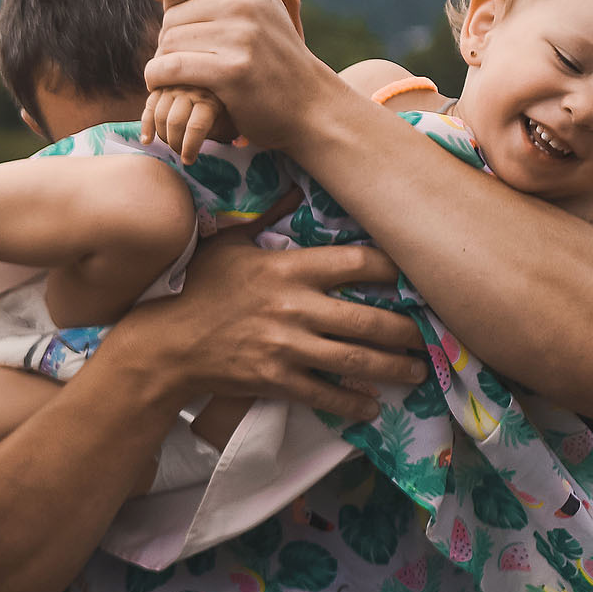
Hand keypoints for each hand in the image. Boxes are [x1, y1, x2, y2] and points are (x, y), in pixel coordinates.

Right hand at [108, 230, 426, 419]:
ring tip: (416, 372)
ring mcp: (286, 347)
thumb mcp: (229, 245)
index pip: (358, 263)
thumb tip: (294, 185)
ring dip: (394, 369)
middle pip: (370, 319)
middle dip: (407, 332)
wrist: (164, 344)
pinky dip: (353, 403)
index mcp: (288, 269)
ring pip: (356, 361)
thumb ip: (268, 218)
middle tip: (427, 338)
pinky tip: (371, 406)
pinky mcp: (275, 380)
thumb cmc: (197, 289)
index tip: (415, 274)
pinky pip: (325, 394)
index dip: (395, 268)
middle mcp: (294, 307)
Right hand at [141, 85, 232, 162]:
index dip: (189, 147)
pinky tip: (147, 141)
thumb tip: (239, 145)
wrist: (219, 91)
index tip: (188, 161)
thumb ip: (233, 134)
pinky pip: (149, 108)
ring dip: (163, 136)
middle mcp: (192, 89)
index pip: (196, 126)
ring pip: (159, 115)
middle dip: (175, 143)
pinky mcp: (161, 88)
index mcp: (211, 98)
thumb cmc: (228, 116)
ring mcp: (174, 86)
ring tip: (171, 145)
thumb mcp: (232, 124)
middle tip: (180, 153)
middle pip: (174, 122)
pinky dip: (146, 126)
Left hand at [143, 0, 337, 148]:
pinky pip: (169, 68)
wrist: (310, 106)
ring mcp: (240, 36)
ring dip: (162, 64)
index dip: (172, 10)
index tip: (187, 33)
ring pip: (167, 43)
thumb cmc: (272, 61)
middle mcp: (245, 3)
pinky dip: (157, 79)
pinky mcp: (231, 72)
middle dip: (168, 43)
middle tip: (184, 64)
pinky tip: (163, 86)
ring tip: (178, 77)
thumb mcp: (251, 17)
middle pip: (170, 17)